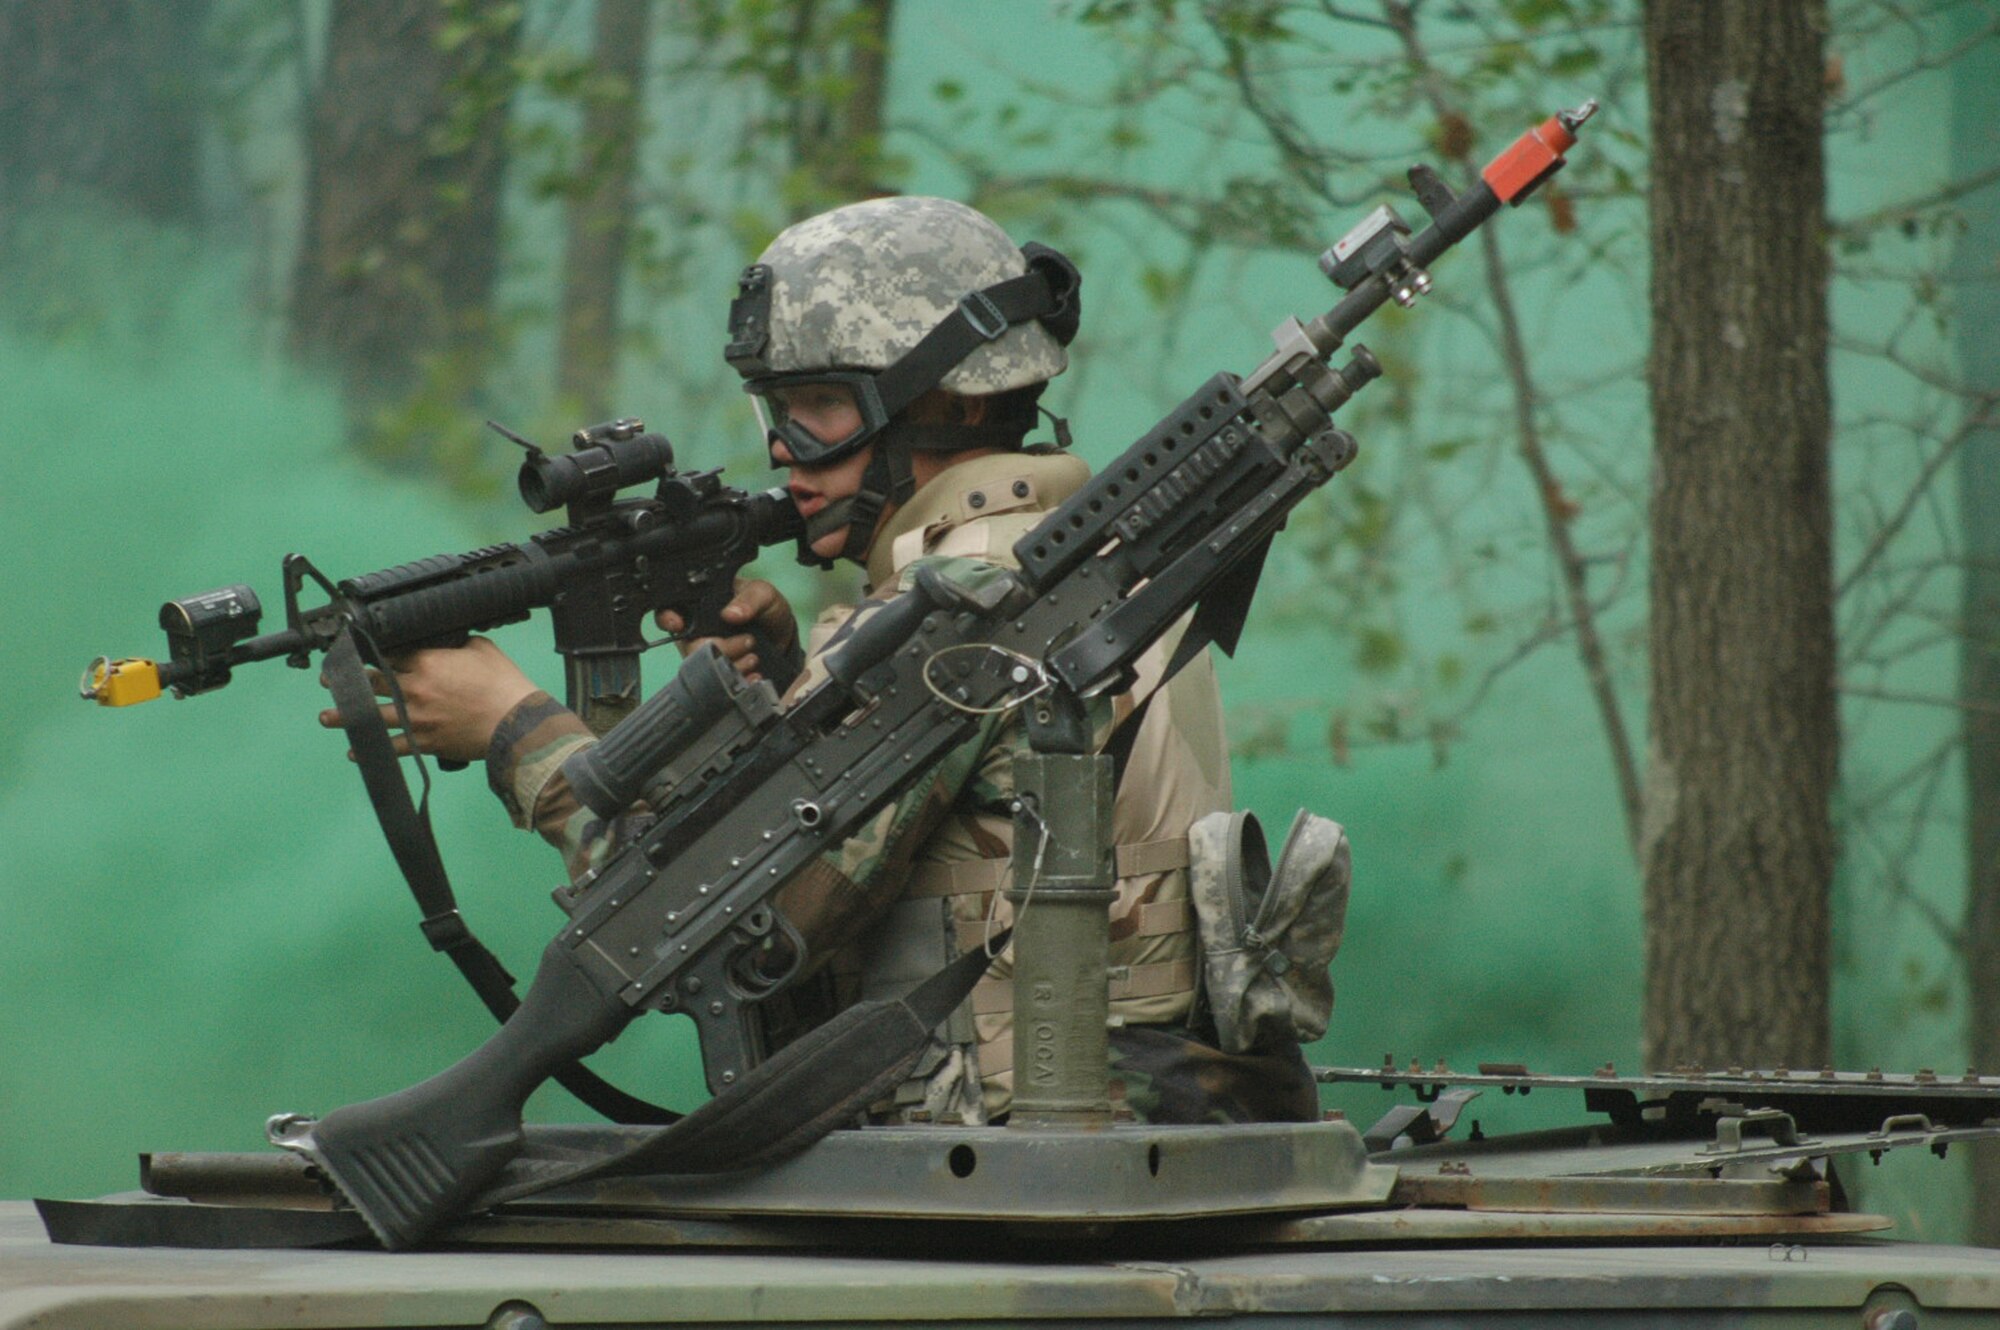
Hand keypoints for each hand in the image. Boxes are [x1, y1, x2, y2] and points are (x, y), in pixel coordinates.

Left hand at [318, 637, 538, 763]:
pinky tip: (356, 752)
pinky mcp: (426, 742)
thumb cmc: (504, 686)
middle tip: (331, 680)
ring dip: (347, 718)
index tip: (356, 652)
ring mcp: (418, 718)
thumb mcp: (481, 649)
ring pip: (374, 716)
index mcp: (428, 662)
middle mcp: (416, 689)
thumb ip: (457, 644)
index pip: (390, 654)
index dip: (371, 652)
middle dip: (349, 680)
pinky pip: (393, 746)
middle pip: (373, 683)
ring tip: (327, 718)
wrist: (517, 723)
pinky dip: (372, 750)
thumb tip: (447, 643)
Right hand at [656, 579, 797, 682]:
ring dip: (732, 665)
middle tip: (748, 640)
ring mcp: (706, 654)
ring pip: (704, 667)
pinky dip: (738, 680)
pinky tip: (753, 674)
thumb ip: (749, 599)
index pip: (670, 611)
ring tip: (754, 656)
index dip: (668, 618)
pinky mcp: (718, 672)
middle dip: (720, 647)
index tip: (678, 624)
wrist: (783, 635)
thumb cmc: (766, 607)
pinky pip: (719, 683)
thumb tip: (731, 614)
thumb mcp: (763, 594)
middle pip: (691, 646)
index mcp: (700, 605)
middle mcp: (697, 631)